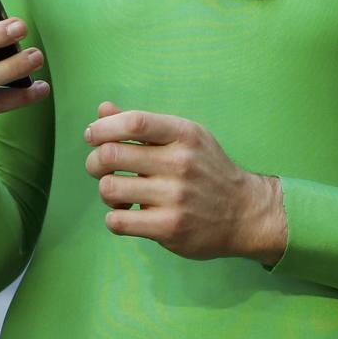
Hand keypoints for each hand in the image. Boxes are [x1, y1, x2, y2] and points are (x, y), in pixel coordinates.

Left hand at [84, 102, 286, 263]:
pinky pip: (117, 222)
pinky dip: (114, 218)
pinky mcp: (169, 228)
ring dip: (105, 191)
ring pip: (109, 189)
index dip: (103, 127)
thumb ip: (142, 125)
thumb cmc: (207, 171)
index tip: (92, 135)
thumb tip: (102, 110)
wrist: (245, 213)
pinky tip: (127, 214)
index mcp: (184, 134)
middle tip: (100, 168)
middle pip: (111, 155)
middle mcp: (180, 163)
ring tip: (118, 194)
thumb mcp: (184, 139)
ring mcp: (175, 197)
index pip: (134, 122)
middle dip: (94, 161)